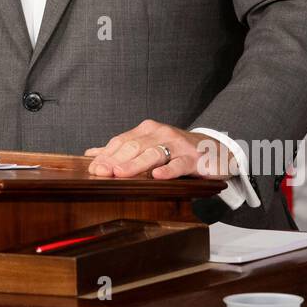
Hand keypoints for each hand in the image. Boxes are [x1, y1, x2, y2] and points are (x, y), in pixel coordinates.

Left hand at [85, 120, 237, 179]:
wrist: (215, 150)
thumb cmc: (177, 150)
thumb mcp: (149, 146)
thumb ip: (122, 150)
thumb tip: (91, 153)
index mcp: (147, 130)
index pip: (121, 142)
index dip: (106, 155)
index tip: (92, 169)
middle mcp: (160, 133)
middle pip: (133, 146)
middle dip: (115, 160)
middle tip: (100, 172)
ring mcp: (177, 145)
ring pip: (153, 154)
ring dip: (135, 164)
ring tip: (120, 173)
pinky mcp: (193, 159)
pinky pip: (179, 164)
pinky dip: (168, 170)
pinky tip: (157, 176)